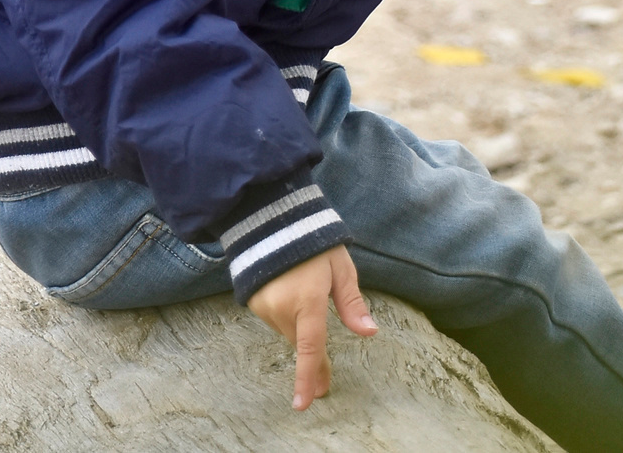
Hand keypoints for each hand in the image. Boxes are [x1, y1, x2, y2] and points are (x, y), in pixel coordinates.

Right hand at [246, 244, 375, 409]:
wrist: (272, 218)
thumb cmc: (314, 241)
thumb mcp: (340, 268)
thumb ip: (352, 303)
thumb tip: (369, 332)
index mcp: (308, 299)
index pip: (310, 347)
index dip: (309, 376)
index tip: (306, 403)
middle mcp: (282, 307)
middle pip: (302, 343)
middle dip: (314, 359)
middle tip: (325, 383)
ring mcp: (264, 305)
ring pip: (288, 333)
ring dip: (300, 330)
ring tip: (306, 297)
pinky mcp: (253, 301)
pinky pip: (275, 321)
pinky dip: (286, 317)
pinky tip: (291, 295)